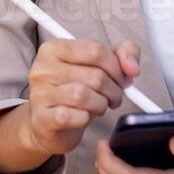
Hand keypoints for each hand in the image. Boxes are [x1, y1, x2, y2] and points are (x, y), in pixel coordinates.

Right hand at [21, 39, 141, 157]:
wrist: (47, 124)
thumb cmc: (74, 90)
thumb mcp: (98, 65)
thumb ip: (122, 53)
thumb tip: (133, 67)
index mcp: (54, 49)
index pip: (95, 50)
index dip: (116, 66)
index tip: (122, 77)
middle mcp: (42, 69)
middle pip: (94, 75)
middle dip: (113, 89)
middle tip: (114, 96)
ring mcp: (40, 94)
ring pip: (84, 95)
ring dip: (101, 104)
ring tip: (100, 106)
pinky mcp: (43, 119)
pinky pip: (75, 116)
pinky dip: (86, 118)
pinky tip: (83, 117)